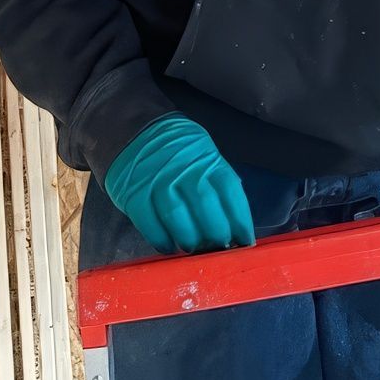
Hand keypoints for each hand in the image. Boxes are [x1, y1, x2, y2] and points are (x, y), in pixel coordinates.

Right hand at [104, 114, 254, 255]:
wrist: (136, 130)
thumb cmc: (178, 149)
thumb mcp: (203, 153)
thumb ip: (216, 182)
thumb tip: (235, 222)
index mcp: (206, 158)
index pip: (230, 191)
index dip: (240, 220)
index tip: (245, 242)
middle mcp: (184, 168)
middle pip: (206, 207)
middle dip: (216, 234)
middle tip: (218, 249)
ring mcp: (158, 180)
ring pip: (178, 218)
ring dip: (189, 240)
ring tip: (193, 248)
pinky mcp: (135, 194)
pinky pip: (151, 224)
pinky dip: (162, 241)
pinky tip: (169, 247)